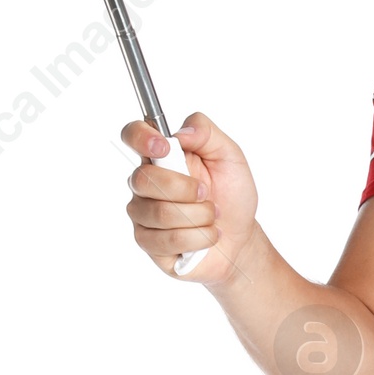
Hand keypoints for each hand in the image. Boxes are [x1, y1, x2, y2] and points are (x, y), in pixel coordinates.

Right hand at [124, 112, 258, 285]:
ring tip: (212, 216)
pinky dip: (199, 238)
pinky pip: (168, 240)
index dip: (141, 138)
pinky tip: (207, 235)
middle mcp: (145, 184)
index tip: (164, 147)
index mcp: (161, 156)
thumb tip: (181, 131)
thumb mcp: (230, 156)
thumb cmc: (231, 194)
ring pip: (160, 213)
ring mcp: (143, 214)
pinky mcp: (149, 243)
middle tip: (206, 193)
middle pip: (144, 179)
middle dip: (185, 189)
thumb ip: (207, 133)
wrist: (240, 236)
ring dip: (199, 216)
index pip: (133, 135)